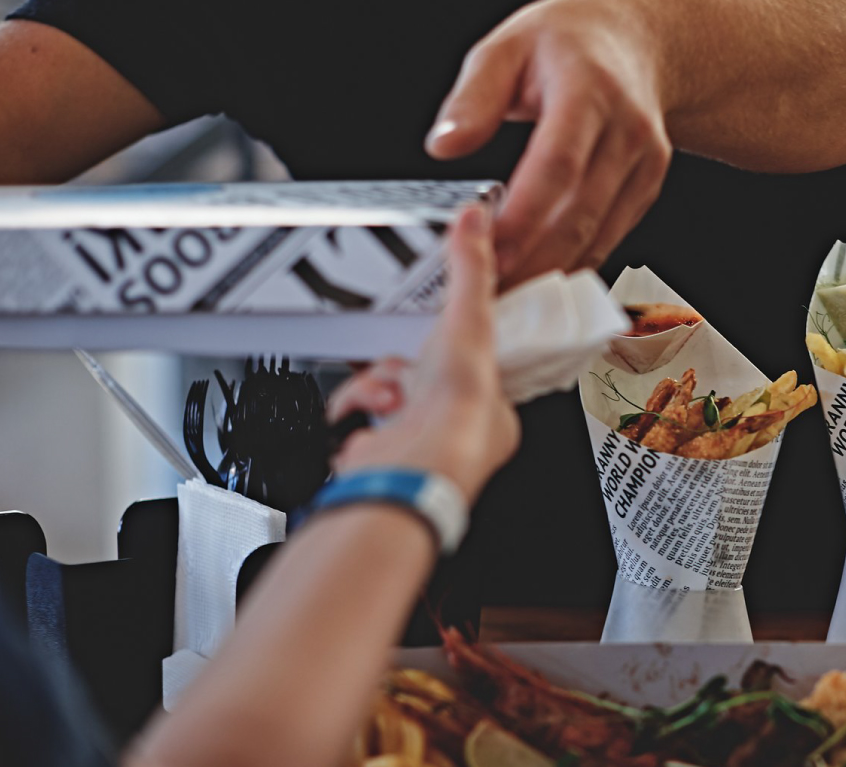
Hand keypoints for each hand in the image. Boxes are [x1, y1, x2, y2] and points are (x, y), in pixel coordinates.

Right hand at [326, 204, 519, 501]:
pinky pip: (356, 413)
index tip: (439, 331)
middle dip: (403, 362)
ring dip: (378, 382)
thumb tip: (476, 217)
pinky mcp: (375, 453)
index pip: (472, 364)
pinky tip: (367, 413)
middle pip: (420, 374)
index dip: (450, 343)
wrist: (411, 469)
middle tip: (410, 365)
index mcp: (490, 411)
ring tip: (391, 393)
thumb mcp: (470, 320)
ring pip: (385, 390)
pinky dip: (355, 405)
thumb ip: (470, 267)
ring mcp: (414, 446)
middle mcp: (455, 434)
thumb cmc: (456, 416)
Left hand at [427, 0, 673, 286]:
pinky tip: (539, 274)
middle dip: (532, 260)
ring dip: (550, 271)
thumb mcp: (508, 46)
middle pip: (580, 213)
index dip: (523, 216)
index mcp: (589, 91)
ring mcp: (644, 163)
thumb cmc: (568, 43)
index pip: (558, 166)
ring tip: (506, 292)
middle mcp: (626, 130)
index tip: (486, 247)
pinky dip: (573, 261)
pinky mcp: (647, 188)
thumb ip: (474, 97)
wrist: (635, 43)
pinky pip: (610, 236)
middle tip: (488, 290)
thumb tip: (445, 144)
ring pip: (598, 235)